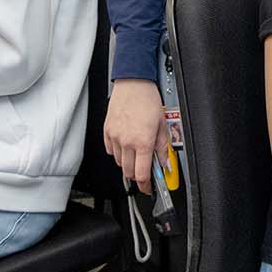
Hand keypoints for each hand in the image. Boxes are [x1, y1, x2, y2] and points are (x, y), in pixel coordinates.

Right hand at [103, 79, 168, 194]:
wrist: (133, 83)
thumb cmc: (148, 100)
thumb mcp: (163, 124)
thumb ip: (163, 147)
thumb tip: (164, 163)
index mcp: (143, 142)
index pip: (142, 174)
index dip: (145, 186)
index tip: (148, 188)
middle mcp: (127, 141)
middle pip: (129, 172)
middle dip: (137, 176)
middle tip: (145, 171)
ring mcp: (115, 137)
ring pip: (119, 163)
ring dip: (128, 163)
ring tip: (136, 153)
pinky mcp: (107, 131)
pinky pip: (110, 151)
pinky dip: (118, 153)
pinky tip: (126, 145)